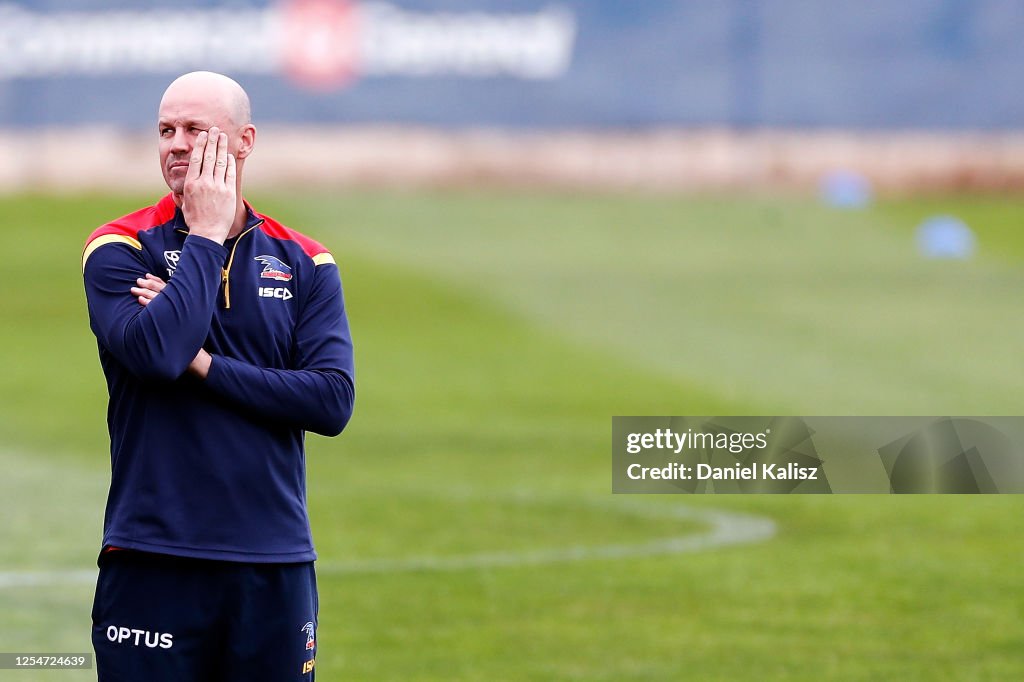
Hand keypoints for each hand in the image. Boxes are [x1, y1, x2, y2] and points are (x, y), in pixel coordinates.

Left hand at [131, 274, 210, 379]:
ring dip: (145, 292)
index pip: (168, 288)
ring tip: (134, 289)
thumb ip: (175, 310)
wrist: (195, 357)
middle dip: (148, 285)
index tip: (147, 276)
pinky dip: (149, 304)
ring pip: (158, 299)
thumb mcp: (184, 321)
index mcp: (184, 304)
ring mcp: (177, 314)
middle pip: (163, 291)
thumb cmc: (188, 340)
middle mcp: (182, 307)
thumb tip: (163, 304)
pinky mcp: (172, 322)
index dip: (157, 281)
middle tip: (138, 281)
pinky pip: (158, 311)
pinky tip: (140, 301)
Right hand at [181, 127, 235, 243]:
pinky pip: (230, 173)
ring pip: (220, 162)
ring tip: (223, 136)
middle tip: (214, 129)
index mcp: (190, 183)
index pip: (196, 159)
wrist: (207, 233)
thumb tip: (176, 190)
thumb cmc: (195, 220)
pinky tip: (229, 155)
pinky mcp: (228, 192)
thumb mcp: (184, 204)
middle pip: (208, 156)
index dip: (200, 145)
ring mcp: (217, 187)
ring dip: (222, 147)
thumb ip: (183, 193)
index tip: (203, 135)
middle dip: (212, 141)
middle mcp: (203, 183)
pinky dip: (229, 163)